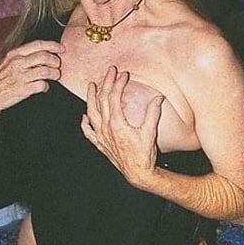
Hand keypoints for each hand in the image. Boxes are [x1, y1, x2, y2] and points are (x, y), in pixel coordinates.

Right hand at [0, 39, 64, 120]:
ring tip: (55, 76)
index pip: (38, 45)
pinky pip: (42, 85)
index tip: (62, 48)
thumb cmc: (1, 77)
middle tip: (58, 65)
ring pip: (46, 71)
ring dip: (54, 74)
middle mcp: (18, 63)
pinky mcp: (23, 89)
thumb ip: (24, 56)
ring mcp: (21, 76)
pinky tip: (43, 87)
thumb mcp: (8, 61)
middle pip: (45, 57)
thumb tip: (44, 52)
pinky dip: (46, 86)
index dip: (53, 45)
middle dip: (56, 61)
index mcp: (15, 53)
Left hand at [80, 66, 164, 188]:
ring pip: (91, 113)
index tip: (123, 74)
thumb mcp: (150, 132)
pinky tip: (84, 117)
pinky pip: (88, 132)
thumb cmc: (144, 154)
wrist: (137, 173)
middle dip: (106, 83)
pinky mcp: (100, 144)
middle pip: (102, 100)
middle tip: (110, 71)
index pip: (114, 97)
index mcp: (117, 123)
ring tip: (91, 86)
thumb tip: (159, 98)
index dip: (118, 83)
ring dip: (91, 98)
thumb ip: (153, 113)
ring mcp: (101, 136)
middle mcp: (105, 128)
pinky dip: (85, 123)